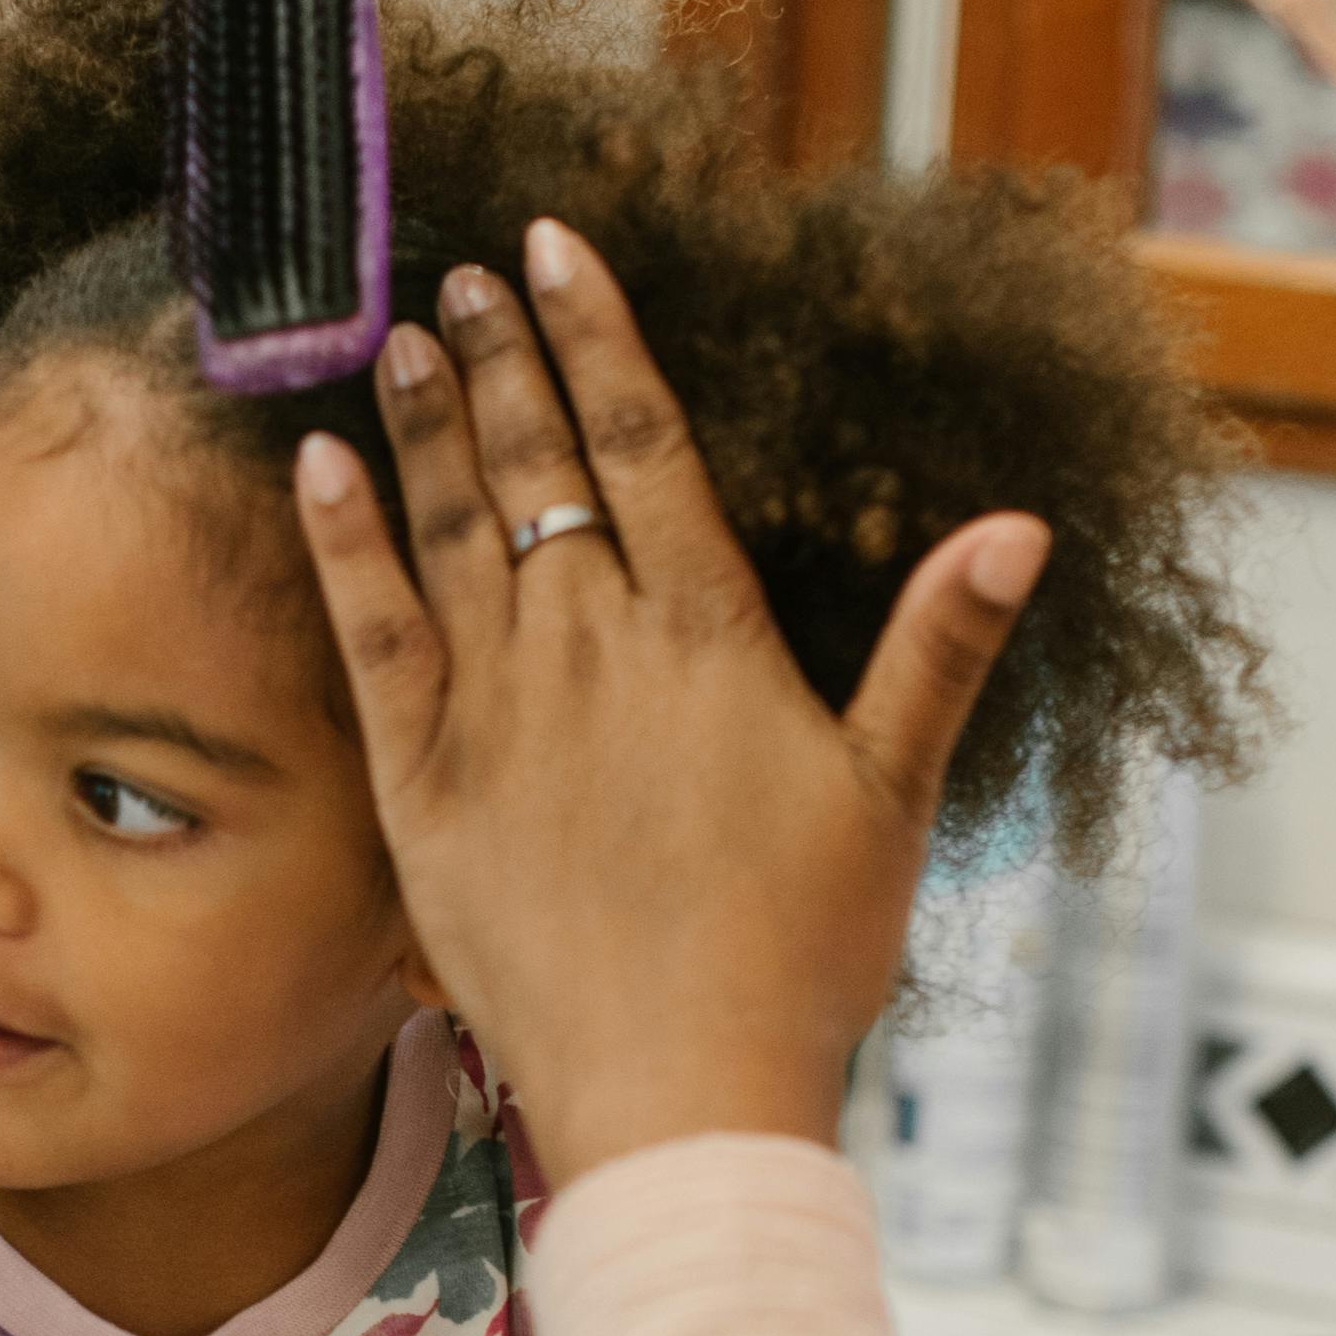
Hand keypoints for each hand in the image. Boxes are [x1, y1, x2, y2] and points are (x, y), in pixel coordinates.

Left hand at [290, 219, 1046, 1186]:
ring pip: (449, 529)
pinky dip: (342, 544)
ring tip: (395, 334)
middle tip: (457, 271)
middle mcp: (594, 647)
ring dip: (422, 422)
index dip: (595, 332)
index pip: (642, 440)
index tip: (553, 245)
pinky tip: (317, 467)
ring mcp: (500, 709)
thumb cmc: (800, 958)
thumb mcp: (894, 796)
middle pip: (535, 465)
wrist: (683, 1089)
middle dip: (497, 356)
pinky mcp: (424, 784)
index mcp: (709, 634)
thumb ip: (939, 649)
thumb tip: (1019, 527)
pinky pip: (370, 635)